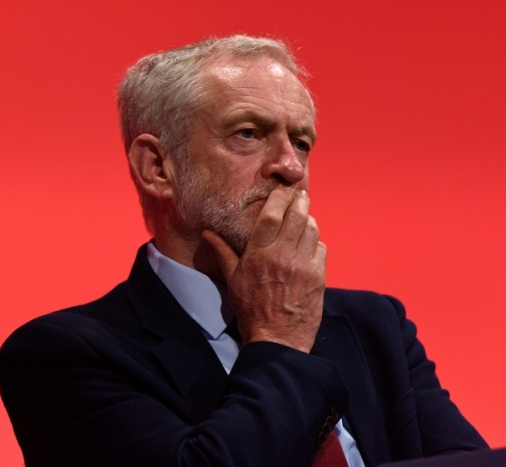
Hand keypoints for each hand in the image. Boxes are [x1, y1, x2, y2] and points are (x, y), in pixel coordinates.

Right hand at [202, 187, 326, 353]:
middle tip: (300, 194)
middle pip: (296, 217)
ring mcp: (303, 266)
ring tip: (304, 217)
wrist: (277, 339)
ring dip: (308, 220)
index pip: (271, 216)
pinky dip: (316, 242)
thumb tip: (208, 233)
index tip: (282, 190)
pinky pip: (321, 249)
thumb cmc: (251, 309)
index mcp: (258, 255)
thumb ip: (223, 252)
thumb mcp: (232, 280)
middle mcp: (281, 256)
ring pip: (311, 230)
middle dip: (299, 201)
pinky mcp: (319, 277)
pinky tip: (309, 245)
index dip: (278, 198)